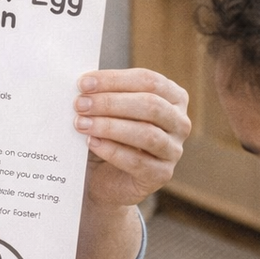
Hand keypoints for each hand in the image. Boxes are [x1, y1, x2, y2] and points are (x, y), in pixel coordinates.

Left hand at [76, 69, 189, 209]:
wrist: (106, 178)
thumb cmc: (109, 136)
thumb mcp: (108, 112)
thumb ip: (103, 96)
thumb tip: (84, 84)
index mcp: (173, 97)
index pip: (149, 81)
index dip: (115, 80)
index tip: (83, 83)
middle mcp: (179, 122)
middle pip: (150, 105)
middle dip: (110, 103)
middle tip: (80, 104)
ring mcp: (174, 150)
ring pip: (147, 134)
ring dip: (109, 126)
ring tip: (82, 124)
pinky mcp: (162, 174)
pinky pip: (138, 162)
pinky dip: (112, 151)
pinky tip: (92, 143)